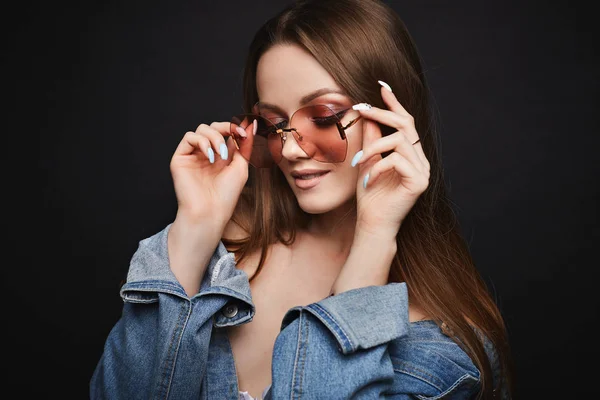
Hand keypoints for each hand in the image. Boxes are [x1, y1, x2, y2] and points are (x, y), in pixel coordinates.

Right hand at [170, 120, 252, 227]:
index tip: (244, 132)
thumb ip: (245, 145)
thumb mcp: (241, 166)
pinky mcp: (180, 158)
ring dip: (215, 137)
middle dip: (225, 128)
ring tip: (220, 154)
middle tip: (234, 137)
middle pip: (213, 127)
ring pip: (201, 129)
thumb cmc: (226, 194)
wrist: (210, 211)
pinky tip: (210, 156)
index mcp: (221, 156)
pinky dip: (201, 142)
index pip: (226, 132)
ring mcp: (193, 155)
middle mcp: (206, 154)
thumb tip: (251, 124)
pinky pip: (189, 137)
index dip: (234, 128)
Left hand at [352, 84, 430, 237]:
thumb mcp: (367, 161)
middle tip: (360, 109)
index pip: (405, 122)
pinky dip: (378, 165)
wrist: (373, 225)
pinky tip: (369, 179)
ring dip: (374, 147)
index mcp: (410, 155)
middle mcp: (420, 161)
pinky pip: (397, 160)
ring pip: (399, 140)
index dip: (394, 103)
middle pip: (405, 124)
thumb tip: (368, 115)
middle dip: (382, 113)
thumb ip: (371, 140)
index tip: (381, 87)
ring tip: (358, 162)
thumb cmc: (370, 197)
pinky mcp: (419, 182)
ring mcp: (423, 171)